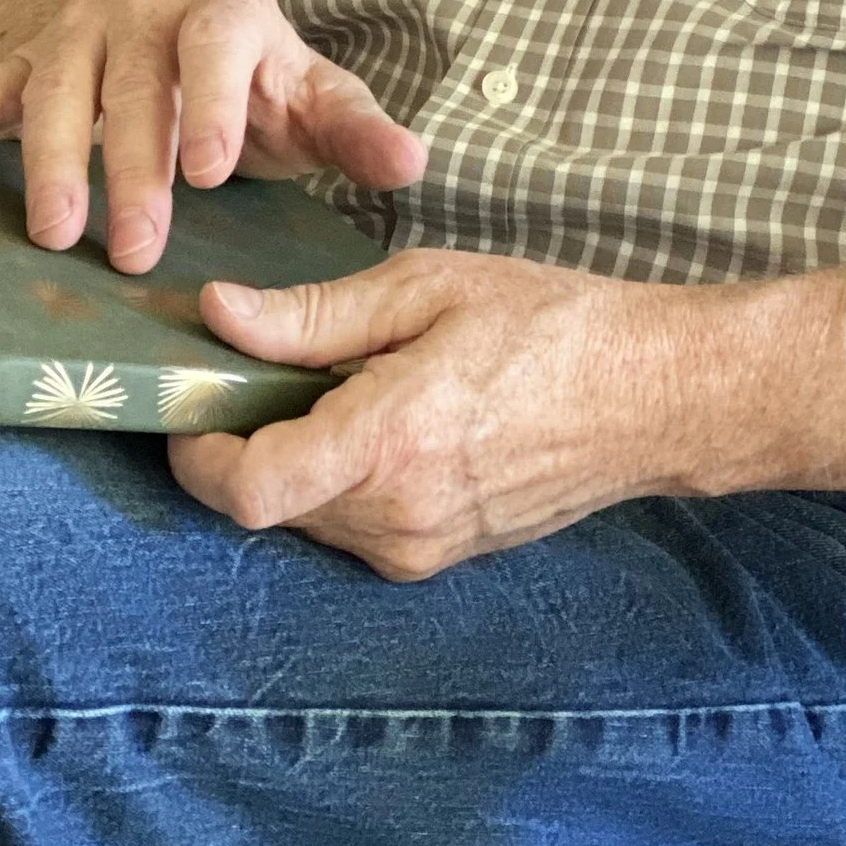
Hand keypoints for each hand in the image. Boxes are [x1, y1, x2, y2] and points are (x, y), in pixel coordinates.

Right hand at [0, 0, 426, 271]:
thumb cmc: (260, 88)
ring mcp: (81, 26)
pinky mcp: (27, 55)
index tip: (211, 173)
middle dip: (133, 167)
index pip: (218, 42)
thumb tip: (413, 164)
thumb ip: (359, 134)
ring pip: (59, 83)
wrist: (187, 46)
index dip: (212, 103)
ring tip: (54, 234)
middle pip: (135, 79)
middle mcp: (149, 2)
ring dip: (53, 159)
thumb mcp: (316, 105)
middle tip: (134, 249)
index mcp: (228, 7)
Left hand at [170, 251, 710, 577]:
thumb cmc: (546, 325)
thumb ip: (311, 314)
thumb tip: (216, 315)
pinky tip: (384, 420)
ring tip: (343, 384)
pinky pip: (353, 526)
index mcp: (386, 443)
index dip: (196, 452)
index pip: (247, 489)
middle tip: (269, 367)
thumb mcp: (424, 288)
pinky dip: (341, 479)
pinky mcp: (439, 558)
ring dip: (296, 460)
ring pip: (307, 517)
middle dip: (246, 441)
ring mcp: (419, 548)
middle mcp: (395, 516)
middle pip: (266, 504)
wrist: (652, 396)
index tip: (193, 402)